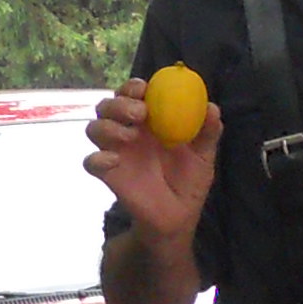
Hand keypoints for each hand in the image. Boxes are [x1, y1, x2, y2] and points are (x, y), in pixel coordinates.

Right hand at [85, 76, 216, 242]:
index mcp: (149, 121)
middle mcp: (127, 132)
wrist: (179, 217)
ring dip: (108, 126)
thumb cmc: (189, 181)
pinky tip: (114, 161)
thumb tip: (212, 107)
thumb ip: (208, 132)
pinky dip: (97, 158)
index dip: (132, 86)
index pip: (132, 94)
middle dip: (119, 103)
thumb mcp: (203, 156)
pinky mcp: (108, 175)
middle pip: (108, 106)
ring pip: (94, 128)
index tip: (144, 88)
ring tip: (131, 136)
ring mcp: (115, 152)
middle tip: (141, 113)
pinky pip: (90, 162)